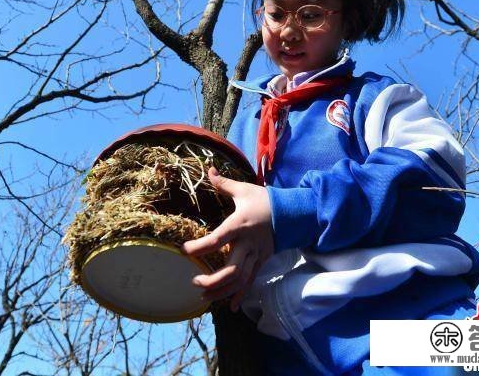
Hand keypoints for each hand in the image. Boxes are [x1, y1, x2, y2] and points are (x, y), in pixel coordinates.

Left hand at [181, 167, 273, 312]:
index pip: (217, 239)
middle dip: (212, 281)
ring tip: (205, 297)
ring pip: (240, 281)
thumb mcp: (244, 190)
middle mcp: (247, 244)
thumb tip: (209, 170)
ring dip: (222, 292)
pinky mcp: (262, 262)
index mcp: (239, 225)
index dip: (199, 247)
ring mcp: (256, 256)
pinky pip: (250, 282)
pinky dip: (240, 295)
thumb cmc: (266, 201)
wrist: (294, 213)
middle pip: (231, 270)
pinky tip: (230, 308)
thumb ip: (224, 184)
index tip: (184, 249)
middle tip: (195, 281)